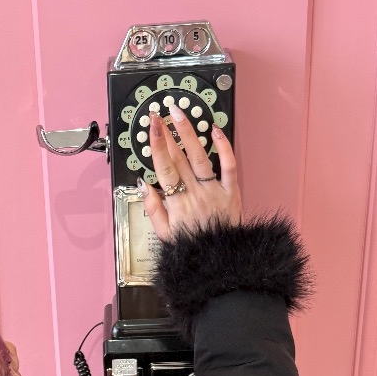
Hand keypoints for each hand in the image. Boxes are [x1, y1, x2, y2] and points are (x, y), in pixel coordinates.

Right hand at [138, 111, 241, 239]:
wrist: (221, 262)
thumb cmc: (192, 249)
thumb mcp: (165, 235)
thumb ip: (154, 209)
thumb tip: (144, 185)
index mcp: (177, 204)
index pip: (164, 168)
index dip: (157, 144)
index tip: (152, 126)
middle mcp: (196, 194)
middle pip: (179, 158)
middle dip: (168, 133)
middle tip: (161, 113)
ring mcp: (214, 191)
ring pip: (200, 156)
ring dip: (189, 133)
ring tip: (180, 114)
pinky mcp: (232, 192)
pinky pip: (229, 166)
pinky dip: (224, 147)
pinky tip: (215, 131)